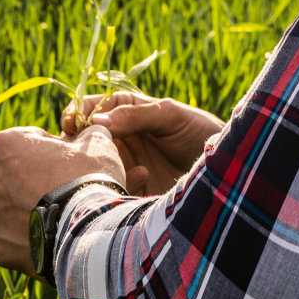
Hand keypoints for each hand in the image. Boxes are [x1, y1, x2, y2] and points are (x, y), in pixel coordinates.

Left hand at [0, 124, 125, 274]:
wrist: (90, 231)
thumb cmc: (90, 179)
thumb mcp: (97, 142)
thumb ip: (88, 133)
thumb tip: (92, 131)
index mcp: (5, 145)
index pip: (27, 141)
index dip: (51, 150)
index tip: (69, 162)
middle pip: (12, 177)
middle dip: (33, 182)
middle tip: (65, 192)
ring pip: (9, 210)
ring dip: (27, 212)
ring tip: (59, 219)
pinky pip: (11, 241)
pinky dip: (27, 240)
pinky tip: (50, 239)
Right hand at [63, 91, 224, 196]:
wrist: (226, 167)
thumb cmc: (200, 132)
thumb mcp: (170, 116)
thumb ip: (135, 115)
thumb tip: (97, 122)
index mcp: (126, 112)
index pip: (91, 110)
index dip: (77, 115)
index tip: (71, 124)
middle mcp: (119, 138)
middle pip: (83, 139)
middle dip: (78, 144)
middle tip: (81, 149)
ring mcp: (123, 164)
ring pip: (92, 166)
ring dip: (96, 166)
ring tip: (112, 165)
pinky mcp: (130, 189)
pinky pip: (111, 188)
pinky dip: (118, 183)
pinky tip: (143, 176)